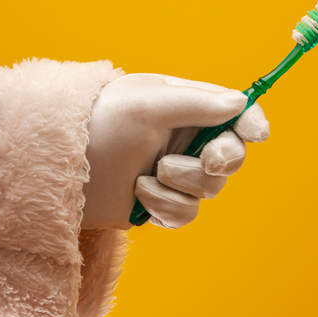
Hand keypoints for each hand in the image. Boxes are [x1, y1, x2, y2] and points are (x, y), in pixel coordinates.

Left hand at [81, 73, 269, 229]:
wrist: (61, 165)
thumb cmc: (101, 122)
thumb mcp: (148, 104)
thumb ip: (197, 103)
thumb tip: (239, 103)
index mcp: (186, 107)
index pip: (233, 113)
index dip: (250, 122)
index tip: (256, 133)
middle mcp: (184, 139)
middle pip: (231, 155)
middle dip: (223, 158)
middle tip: (209, 160)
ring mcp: (174, 173)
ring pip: (209, 189)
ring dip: (182, 184)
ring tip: (146, 176)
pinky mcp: (161, 203)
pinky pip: (186, 213)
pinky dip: (165, 206)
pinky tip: (139, 194)